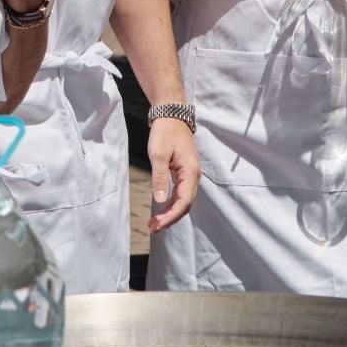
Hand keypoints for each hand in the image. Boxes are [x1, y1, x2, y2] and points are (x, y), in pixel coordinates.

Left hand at [146, 116, 199, 231]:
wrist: (172, 118)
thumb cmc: (165, 134)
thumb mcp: (158, 155)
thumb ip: (159, 178)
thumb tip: (159, 200)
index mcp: (190, 173)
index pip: (184, 202)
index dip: (171, 216)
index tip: (158, 225)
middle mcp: (194, 177)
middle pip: (185, 205)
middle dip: (170, 218)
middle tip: (153, 228)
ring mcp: (190, 176)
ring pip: (183, 201)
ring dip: (170, 213)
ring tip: (154, 223)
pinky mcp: (185, 174)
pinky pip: (181, 194)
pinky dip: (171, 204)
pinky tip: (161, 210)